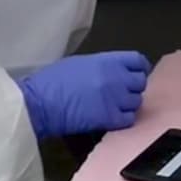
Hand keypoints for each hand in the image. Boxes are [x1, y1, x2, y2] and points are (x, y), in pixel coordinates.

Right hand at [15, 51, 151, 138]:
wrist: (40, 102)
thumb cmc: (53, 80)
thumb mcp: (79, 63)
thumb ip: (102, 66)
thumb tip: (113, 71)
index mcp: (108, 60)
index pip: (138, 61)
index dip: (139, 68)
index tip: (134, 74)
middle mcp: (117, 77)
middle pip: (140, 82)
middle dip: (133, 87)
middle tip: (123, 93)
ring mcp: (115, 98)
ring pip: (137, 102)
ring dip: (128, 104)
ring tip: (116, 107)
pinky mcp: (110, 118)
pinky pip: (128, 119)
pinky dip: (123, 119)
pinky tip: (113, 119)